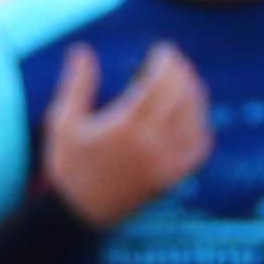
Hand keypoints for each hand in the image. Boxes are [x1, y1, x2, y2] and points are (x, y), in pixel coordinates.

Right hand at [43, 41, 211, 227]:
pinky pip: (200, 146)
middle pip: (182, 96)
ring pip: (195, 118)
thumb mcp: (62, 123)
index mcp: (125, 126)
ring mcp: (166, 161)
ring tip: (183, 82)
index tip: (163, 50)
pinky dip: (201, 125)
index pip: (160, 83)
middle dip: (182, 72)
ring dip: (194, 94)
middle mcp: (151, 143)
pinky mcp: (172, 176)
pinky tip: (192, 115)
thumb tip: (81, 50)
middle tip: (174, 61)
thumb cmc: (68, 166)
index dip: (167, 61)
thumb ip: (76, 85)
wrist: (78, 214)